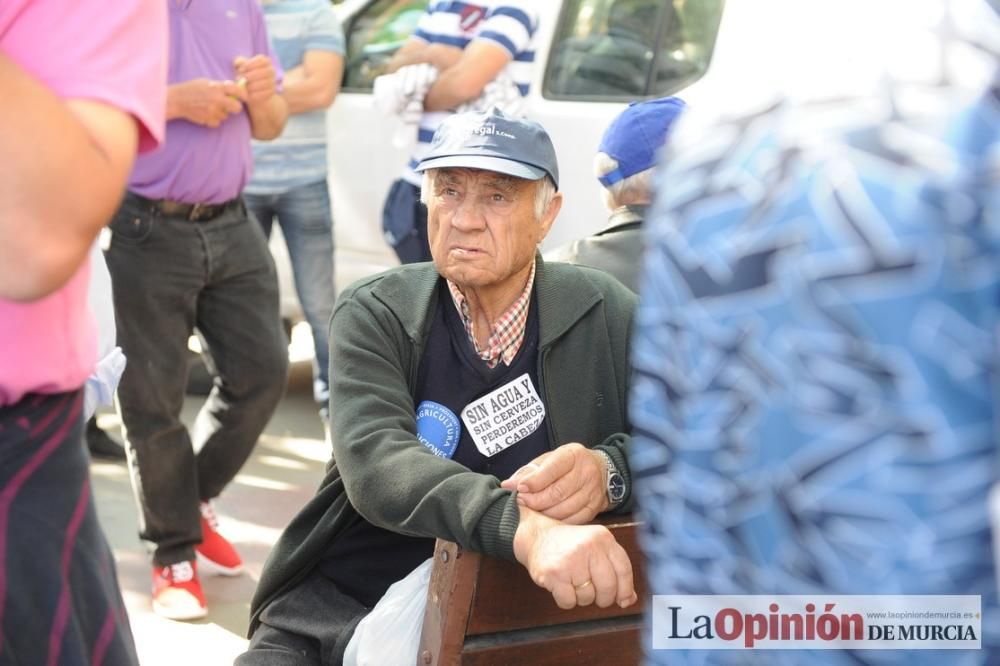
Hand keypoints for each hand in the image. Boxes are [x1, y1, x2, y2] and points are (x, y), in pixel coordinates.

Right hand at [170, 78, 243, 127]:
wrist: (177, 100)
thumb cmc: (191, 89)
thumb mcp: (205, 82)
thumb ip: (219, 86)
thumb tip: (234, 88)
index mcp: (217, 87)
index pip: (237, 90)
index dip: (244, 95)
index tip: (245, 98)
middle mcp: (217, 99)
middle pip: (237, 108)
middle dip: (236, 108)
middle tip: (232, 107)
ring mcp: (213, 110)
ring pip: (226, 116)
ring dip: (221, 113)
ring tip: (210, 108)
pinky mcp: (208, 119)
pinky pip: (218, 122)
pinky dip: (213, 120)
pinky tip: (206, 114)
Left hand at [233, 55, 277, 105]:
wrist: (251, 89)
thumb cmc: (245, 74)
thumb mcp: (242, 67)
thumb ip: (239, 63)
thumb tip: (238, 63)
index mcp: (265, 62)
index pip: (261, 60)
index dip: (251, 64)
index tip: (241, 69)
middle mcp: (271, 70)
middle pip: (265, 71)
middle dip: (251, 75)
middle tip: (242, 79)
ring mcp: (272, 81)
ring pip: (265, 83)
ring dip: (253, 85)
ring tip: (245, 87)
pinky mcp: (271, 92)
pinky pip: (265, 93)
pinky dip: (256, 94)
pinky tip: (249, 94)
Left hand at [501, 443, 607, 523]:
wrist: (601, 470)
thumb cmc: (568, 464)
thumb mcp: (550, 459)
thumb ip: (529, 471)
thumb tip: (507, 485)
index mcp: (573, 455)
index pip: (552, 469)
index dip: (534, 481)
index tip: (520, 489)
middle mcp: (586, 472)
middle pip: (558, 492)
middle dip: (535, 500)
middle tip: (521, 503)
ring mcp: (592, 492)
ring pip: (565, 509)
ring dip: (544, 514)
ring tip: (531, 512)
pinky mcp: (594, 508)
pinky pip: (572, 520)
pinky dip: (556, 523)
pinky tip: (546, 520)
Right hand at [513, 507, 636, 609]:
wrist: (536, 536)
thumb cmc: (568, 545)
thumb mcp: (596, 549)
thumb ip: (615, 571)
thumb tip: (629, 599)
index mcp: (603, 538)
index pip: (624, 570)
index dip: (624, 589)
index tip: (622, 599)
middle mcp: (589, 546)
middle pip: (608, 587)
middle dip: (602, 598)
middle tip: (592, 591)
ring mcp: (571, 560)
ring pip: (588, 597)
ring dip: (581, 597)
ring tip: (572, 582)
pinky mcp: (554, 573)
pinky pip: (569, 602)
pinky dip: (566, 600)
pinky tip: (562, 586)